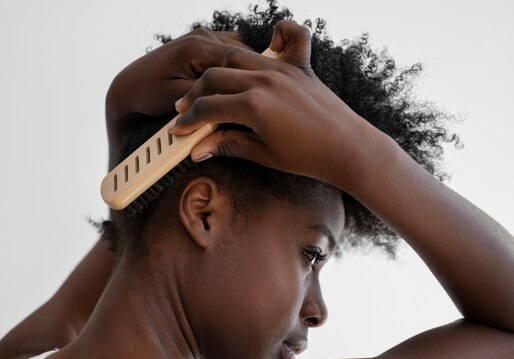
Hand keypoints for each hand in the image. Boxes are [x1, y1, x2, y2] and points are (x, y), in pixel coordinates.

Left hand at [106, 28, 250, 167]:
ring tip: (250, 95)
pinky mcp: (204, 43)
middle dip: (251, 77)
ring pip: (239, 54)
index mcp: (196, 46)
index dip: (249, 83)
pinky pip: (231, 54)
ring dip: (245, 72)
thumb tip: (230, 101)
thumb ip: (205, 98)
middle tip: (259, 101)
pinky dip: (237, 68)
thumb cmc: (148, 94)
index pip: (237, 62)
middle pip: (242, 55)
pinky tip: (239, 87)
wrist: (130, 86)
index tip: (258, 102)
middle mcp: (202, 35)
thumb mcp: (177, 99)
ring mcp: (203, 36)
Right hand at [170, 21, 372, 188]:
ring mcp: (283, 70)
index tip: (180, 129)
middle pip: (215, 78)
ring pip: (237, 57)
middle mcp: (265, 80)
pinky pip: (293, 35)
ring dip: (220, 70)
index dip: (188, 120)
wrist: (348, 150)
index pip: (207, 108)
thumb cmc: (307, 158)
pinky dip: (282, 32)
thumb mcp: (262, 154)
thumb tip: (200, 148)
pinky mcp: (300, 66)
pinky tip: (270, 42)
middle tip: (187, 109)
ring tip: (210, 85)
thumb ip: (228, 145)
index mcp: (253, 106)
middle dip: (195, 95)